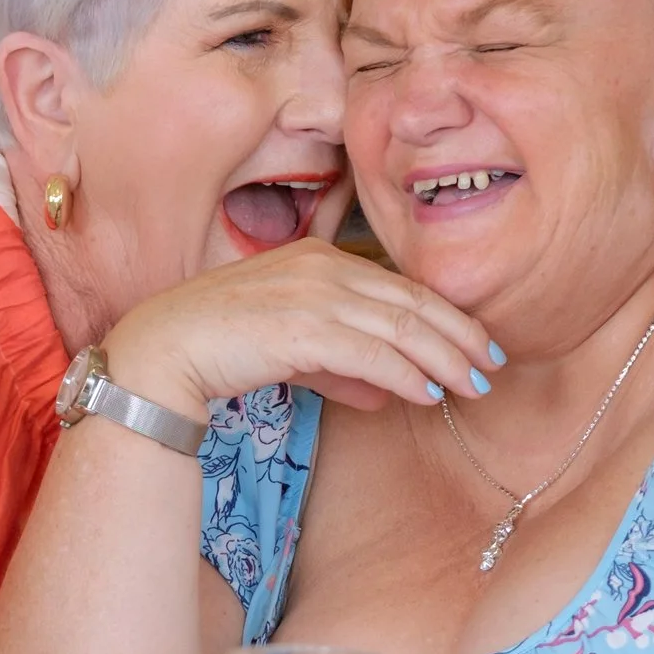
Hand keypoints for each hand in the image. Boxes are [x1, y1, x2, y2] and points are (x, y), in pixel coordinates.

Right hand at [100, 239, 498, 419]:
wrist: (161, 349)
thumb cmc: (217, 346)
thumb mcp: (288, 350)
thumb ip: (338, 367)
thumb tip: (385, 395)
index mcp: (317, 257)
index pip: (398, 285)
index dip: (445, 315)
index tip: (477, 344)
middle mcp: (321, 266)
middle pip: (412, 301)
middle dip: (459, 336)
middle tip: (491, 366)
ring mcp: (312, 293)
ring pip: (400, 326)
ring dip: (444, 359)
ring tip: (472, 387)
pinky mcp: (302, 327)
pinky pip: (371, 352)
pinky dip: (405, 374)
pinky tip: (426, 394)